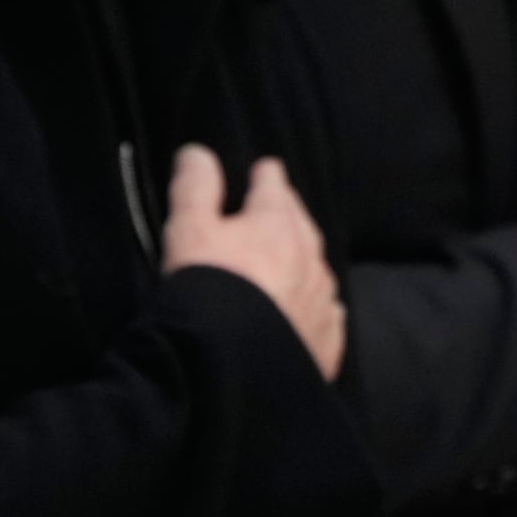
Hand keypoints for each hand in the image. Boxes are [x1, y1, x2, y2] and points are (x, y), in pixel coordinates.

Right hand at [161, 148, 346, 377]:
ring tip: (291, 265)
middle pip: (302, 225)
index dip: (265, 176)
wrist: (233, 363)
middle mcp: (310, 257)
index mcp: (278, 223)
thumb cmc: (208, 285)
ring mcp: (323, 302)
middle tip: (276, 214)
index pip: (274, 186)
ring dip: (304, 263)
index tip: (263, 171)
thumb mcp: (190, 229)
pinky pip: (327, 317)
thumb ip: (195, 187)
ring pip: (318, 270)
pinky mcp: (326, 343)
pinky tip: (313, 313)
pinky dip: (317, 309)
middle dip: (288, 217)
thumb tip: (198, 152)